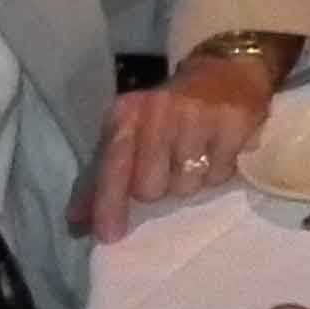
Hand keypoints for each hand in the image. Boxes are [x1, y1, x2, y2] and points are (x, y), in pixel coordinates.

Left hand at [67, 50, 278, 242]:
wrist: (227, 72)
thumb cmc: (170, 113)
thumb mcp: (129, 134)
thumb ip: (100, 178)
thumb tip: (75, 221)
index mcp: (126, 114)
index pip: (112, 164)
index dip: (108, 202)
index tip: (107, 235)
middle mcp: (159, 111)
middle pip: (149, 188)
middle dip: (159, 187)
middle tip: (168, 167)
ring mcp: (198, 117)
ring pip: (185, 186)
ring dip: (191, 180)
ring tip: (197, 156)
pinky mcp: (234, 123)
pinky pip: (220, 176)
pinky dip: (220, 171)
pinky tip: (218, 150)